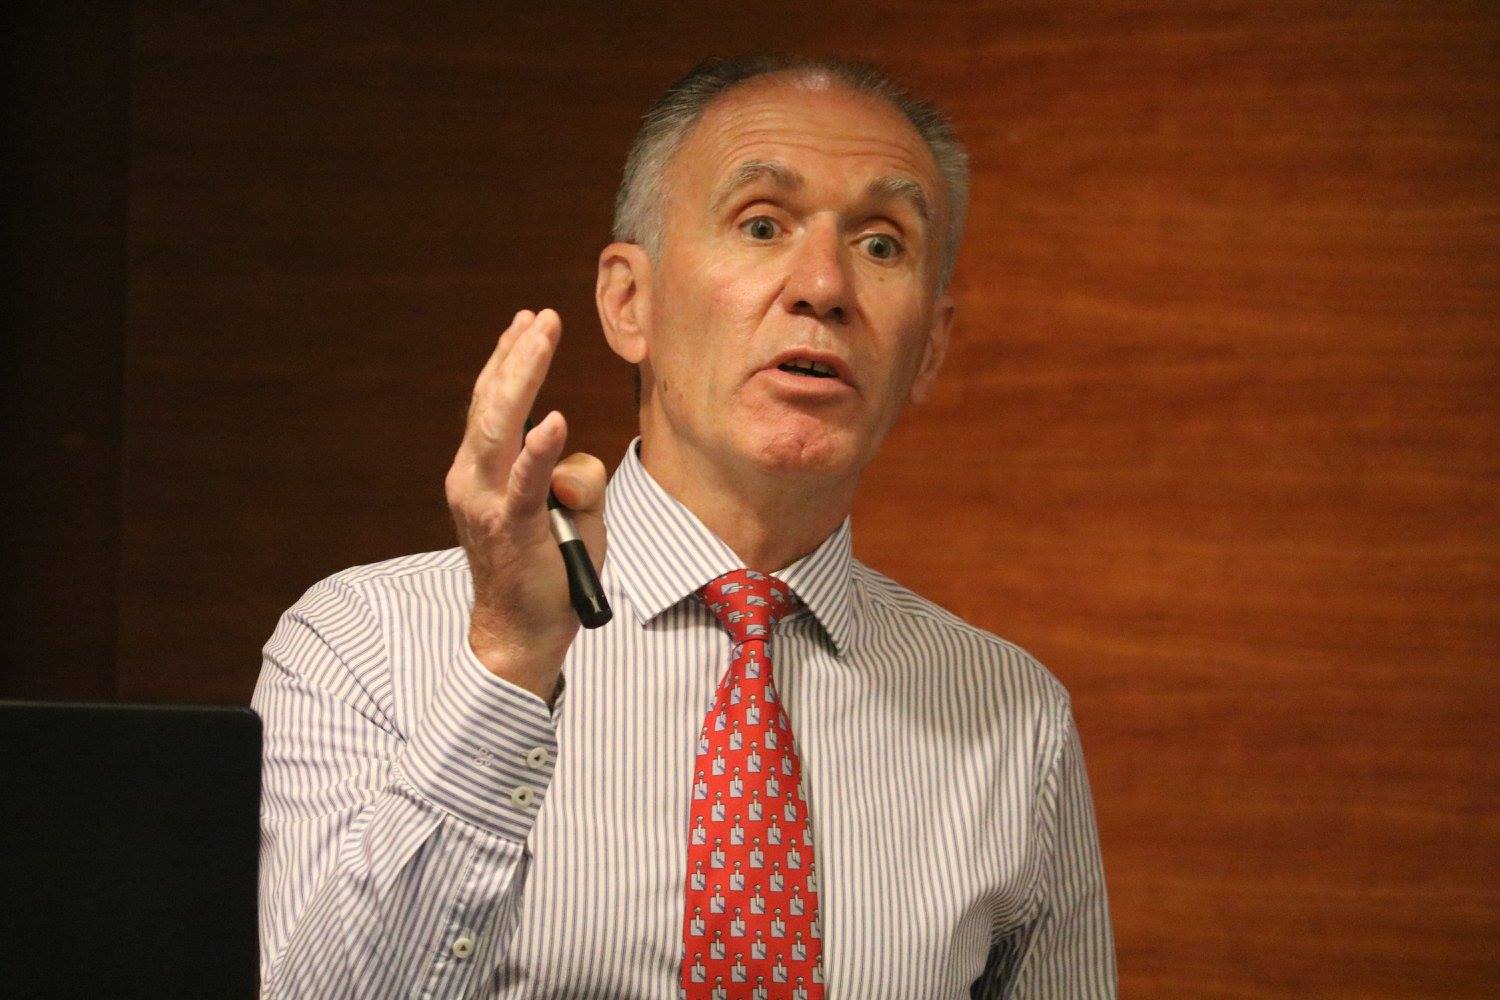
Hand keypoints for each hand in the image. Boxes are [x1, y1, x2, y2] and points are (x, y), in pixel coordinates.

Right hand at [444, 309, 606, 703]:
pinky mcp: (512, 529)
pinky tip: (554, 420)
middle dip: (519, 355)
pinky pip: (526, 483)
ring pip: (501, 428)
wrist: (521, 633)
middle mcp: (473, 480)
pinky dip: (539, 450)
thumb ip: (574, 477)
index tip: (527, 322)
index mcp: (480, 472)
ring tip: (543, 337)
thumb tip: (576, 460)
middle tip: (544, 316)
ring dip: (524, 377)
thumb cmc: (548, 569)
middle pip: (493, 404)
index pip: (491, 404)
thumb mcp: (569, 512)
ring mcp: (487, 504)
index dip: (508, 360)